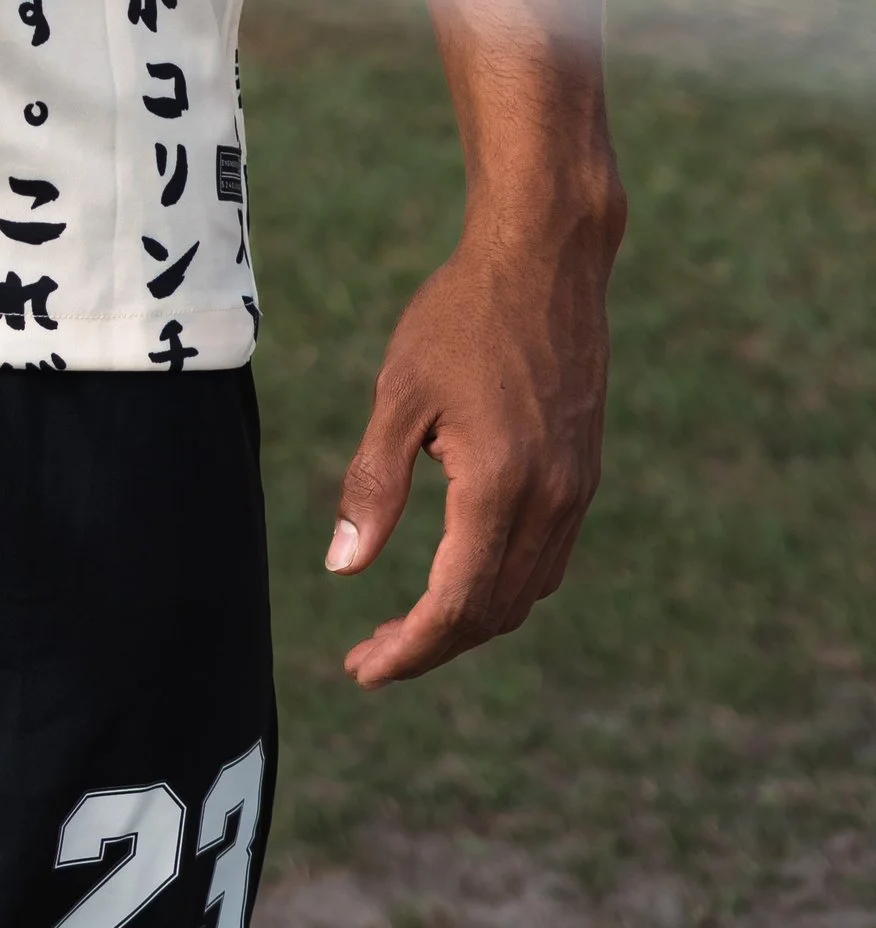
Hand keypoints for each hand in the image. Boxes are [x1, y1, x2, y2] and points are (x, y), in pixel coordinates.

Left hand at [327, 192, 622, 687]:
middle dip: (432, 645)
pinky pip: (547, 557)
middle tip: (371, 656)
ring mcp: (577, 489)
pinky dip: (503, 584)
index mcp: (501, 487)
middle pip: (494, 612)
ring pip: (527, 592)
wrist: (546, 257)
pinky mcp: (584, 471)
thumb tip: (343, 569)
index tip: (362, 669)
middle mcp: (552, 501)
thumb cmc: (460, 314)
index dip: (408, 649)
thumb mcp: (400, 393)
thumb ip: (374, 484)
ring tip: (409, 627)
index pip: (456, 604)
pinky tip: (462, 572)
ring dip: (470, 620)